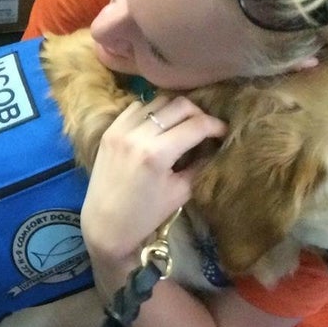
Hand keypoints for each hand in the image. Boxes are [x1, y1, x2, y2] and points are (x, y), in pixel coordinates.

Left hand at [81, 95, 226, 262]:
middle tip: (206, 127)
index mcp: (157, 154)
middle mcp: (138, 134)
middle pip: (179, 105)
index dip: (216, 126)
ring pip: (158, 101)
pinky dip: (152, 111)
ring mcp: (121, 129)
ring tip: (183, 124)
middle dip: (199, 113)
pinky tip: (159, 125)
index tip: (224, 131)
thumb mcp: (180, 192)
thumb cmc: (145, 215)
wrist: (103, 225)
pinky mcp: (110, 129)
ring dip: (175, 110)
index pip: (196, 125)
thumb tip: (214, 146)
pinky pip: (137, 107)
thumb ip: (200, 164)